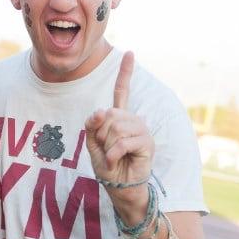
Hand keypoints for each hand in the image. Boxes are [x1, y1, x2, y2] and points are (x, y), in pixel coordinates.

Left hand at [84, 52, 153, 203]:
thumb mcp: (91, 142)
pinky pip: (121, 142)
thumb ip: (92, 125)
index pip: (121, 90)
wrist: (118, 185)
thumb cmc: (106, 164)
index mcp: (119, 117)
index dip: (125, 72)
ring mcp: (140, 129)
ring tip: (112, 155)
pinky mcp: (146, 143)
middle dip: (100, 133)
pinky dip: (113, 154)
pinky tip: (116, 161)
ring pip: (115, 128)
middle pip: (109, 114)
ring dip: (107, 145)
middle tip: (105, 148)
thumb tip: (101, 110)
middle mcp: (132, 119)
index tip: (130, 52)